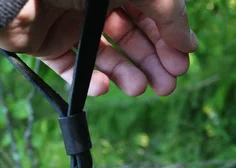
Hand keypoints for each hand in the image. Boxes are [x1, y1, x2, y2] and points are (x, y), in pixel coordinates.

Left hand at [0, 0, 198, 96]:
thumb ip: (166, 11)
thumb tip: (189, 43)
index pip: (151, 13)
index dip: (169, 38)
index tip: (182, 63)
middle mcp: (92, 2)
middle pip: (131, 36)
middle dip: (151, 61)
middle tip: (167, 86)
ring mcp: (69, 23)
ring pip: (105, 55)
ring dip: (125, 73)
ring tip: (138, 89)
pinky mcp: (46, 44)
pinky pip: (71, 66)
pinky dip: (88, 80)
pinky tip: (104, 88)